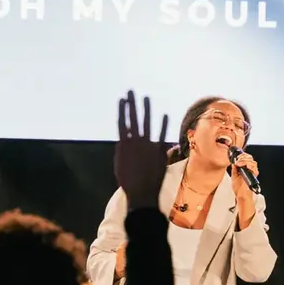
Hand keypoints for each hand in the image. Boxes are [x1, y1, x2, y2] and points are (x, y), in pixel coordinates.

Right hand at [115, 90, 170, 211]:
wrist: (142, 193)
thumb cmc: (128, 181)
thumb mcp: (119, 165)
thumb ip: (121, 151)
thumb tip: (122, 141)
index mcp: (124, 144)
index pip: (122, 122)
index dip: (122, 110)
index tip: (122, 99)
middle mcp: (135, 142)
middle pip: (133, 119)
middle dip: (132, 104)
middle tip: (131, 92)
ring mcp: (148, 145)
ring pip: (147, 123)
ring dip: (146, 110)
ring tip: (145, 98)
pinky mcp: (159, 151)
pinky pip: (161, 135)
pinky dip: (163, 125)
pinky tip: (164, 115)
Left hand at [228, 151, 259, 192]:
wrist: (240, 194)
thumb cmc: (238, 187)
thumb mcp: (234, 175)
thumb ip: (234, 168)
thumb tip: (233, 162)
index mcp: (245, 168)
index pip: (246, 158)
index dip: (242, 155)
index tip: (236, 157)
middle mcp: (250, 169)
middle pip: (250, 158)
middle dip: (243, 157)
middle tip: (237, 160)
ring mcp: (252, 172)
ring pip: (253, 162)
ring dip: (245, 161)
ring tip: (239, 163)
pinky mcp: (254, 175)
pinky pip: (255, 168)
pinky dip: (250, 166)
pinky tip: (245, 166)